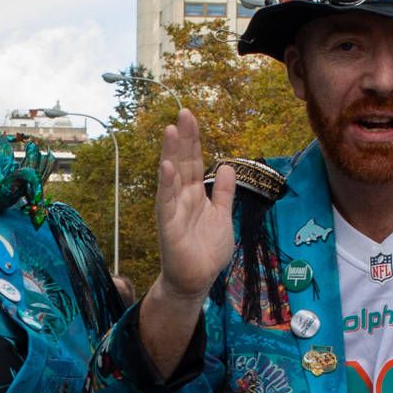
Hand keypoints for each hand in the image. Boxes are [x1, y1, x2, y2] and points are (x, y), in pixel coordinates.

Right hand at [152, 110, 232, 301]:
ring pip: (171, 177)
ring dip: (170, 154)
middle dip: (184, 138)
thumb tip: (226, 166)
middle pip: (182, 162)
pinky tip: (167, 167)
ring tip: (171, 131)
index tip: (191, 116)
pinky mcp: (168, 225)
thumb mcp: (222, 215)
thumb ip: (223, 192)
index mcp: (195, 194)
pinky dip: (166, 184)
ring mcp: (173, 209)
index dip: (193, 139)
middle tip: (184, 112)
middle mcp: (181, 197)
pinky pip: (166, 202)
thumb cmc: (207, 250)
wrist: (197, 280)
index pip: (193, 160)